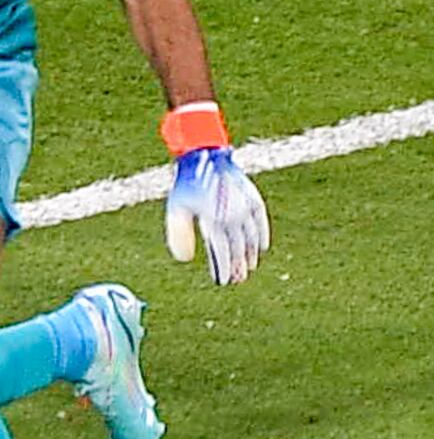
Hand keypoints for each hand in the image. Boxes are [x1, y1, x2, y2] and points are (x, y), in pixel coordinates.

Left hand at [165, 145, 269, 283]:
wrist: (204, 157)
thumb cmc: (186, 185)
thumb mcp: (176, 210)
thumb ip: (178, 235)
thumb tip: (185, 260)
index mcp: (214, 219)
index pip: (222, 250)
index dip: (224, 267)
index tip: (224, 281)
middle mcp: (233, 214)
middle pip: (238, 247)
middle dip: (238, 265)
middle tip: (237, 280)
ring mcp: (245, 205)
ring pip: (250, 236)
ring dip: (250, 254)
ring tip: (248, 268)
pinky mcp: (253, 198)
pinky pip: (261, 221)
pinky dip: (261, 234)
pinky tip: (261, 247)